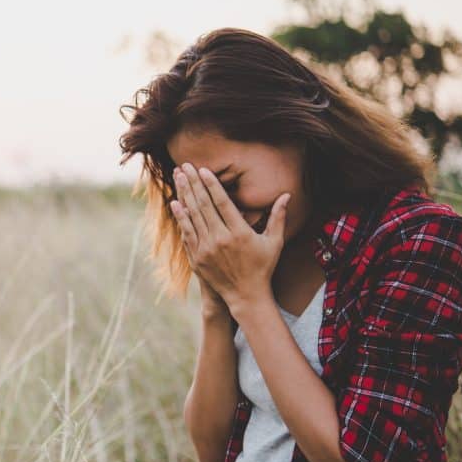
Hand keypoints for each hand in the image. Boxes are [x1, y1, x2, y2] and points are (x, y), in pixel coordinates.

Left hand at [170, 163, 289, 315]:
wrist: (245, 296)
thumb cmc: (262, 267)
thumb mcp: (274, 242)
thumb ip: (278, 217)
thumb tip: (286, 195)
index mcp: (239, 232)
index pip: (222, 202)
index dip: (211, 184)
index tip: (203, 169)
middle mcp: (221, 239)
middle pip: (203, 205)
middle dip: (194, 183)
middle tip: (185, 165)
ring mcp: (206, 249)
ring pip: (192, 217)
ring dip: (184, 195)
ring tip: (178, 177)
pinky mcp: (197, 258)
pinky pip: (187, 233)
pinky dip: (181, 218)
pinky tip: (175, 203)